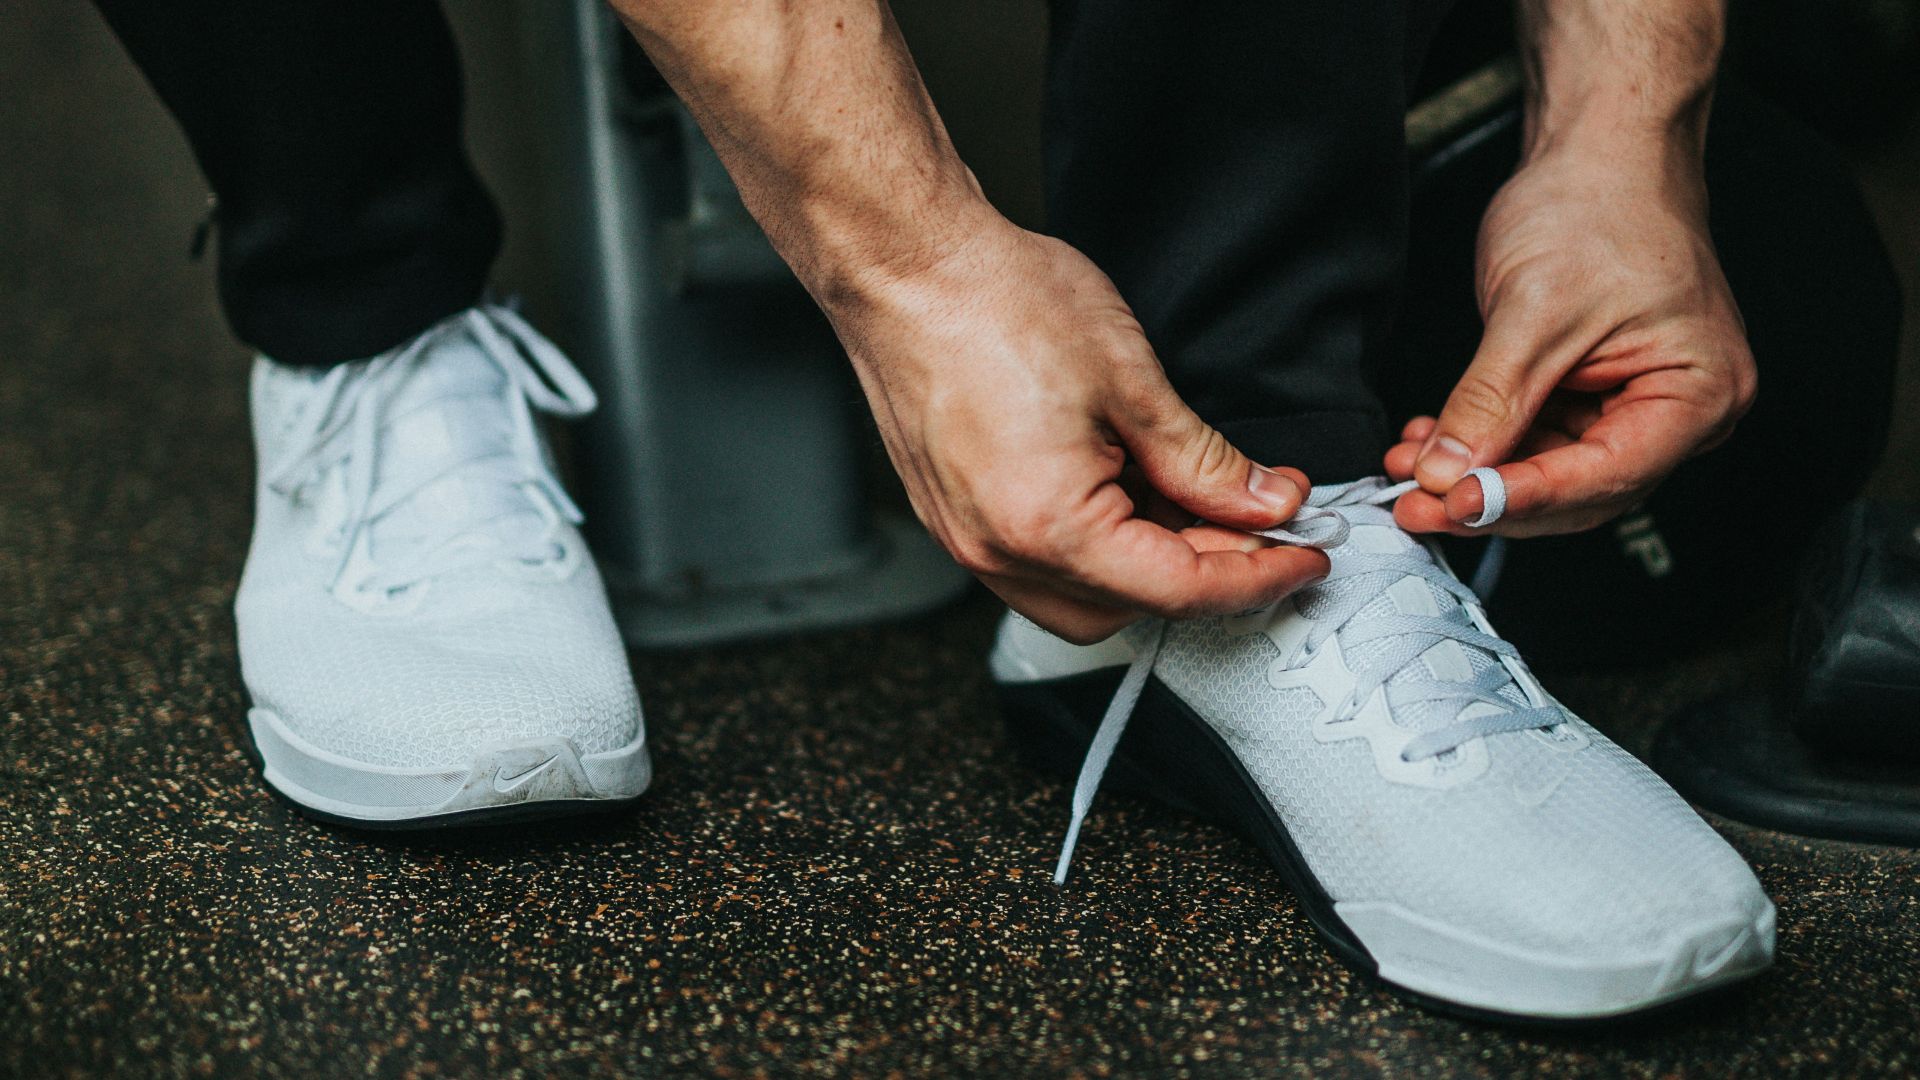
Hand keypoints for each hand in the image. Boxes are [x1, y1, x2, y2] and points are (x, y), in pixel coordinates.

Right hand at [824, 217, 1329, 642]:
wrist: (906, 265)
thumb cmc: (997, 302)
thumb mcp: (1133, 381)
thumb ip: (1206, 462)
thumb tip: (1264, 503)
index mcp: (1048, 526)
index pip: (1180, 590)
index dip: (1260, 576)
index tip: (1306, 556)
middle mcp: (998, 552)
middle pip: (1130, 609)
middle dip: (1205, 574)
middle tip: (1260, 519)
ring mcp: (967, 540)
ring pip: (1082, 598)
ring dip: (1148, 566)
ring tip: (1194, 499)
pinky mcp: (954, 518)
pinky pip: (1039, 567)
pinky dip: (1098, 548)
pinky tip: (1131, 492)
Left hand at [1386, 145, 1755, 536]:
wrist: (1599, 149)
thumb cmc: (1598, 204)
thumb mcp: (1533, 311)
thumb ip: (1490, 403)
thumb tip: (1448, 474)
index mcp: (1700, 391)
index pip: (1606, 475)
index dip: (1523, 498)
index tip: (1454, 505)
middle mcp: (1681, 409)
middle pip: (1580, 490)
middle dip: (1491, 497)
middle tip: (1417, 505)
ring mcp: (1637, 403)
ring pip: (1549, 471)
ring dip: (1477, 474)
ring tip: (1411, 469)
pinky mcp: (1594, 394)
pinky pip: (1537, 439)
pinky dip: (1484, 445)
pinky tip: (1432, 444)